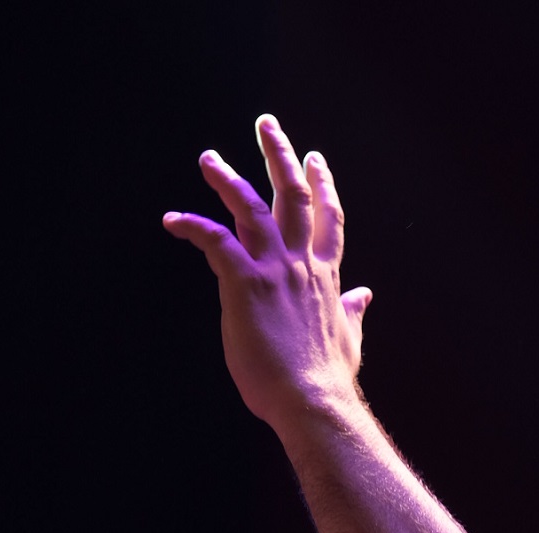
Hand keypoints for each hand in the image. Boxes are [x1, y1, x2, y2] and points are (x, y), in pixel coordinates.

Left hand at [163, 114, 371, 430]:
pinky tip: (173, 220)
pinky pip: (214, 241)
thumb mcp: (348, 339)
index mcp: (326, 277)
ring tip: (209, 159)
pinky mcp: (244, 284)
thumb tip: (365, 296)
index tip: (315, 159)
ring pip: (252, 207)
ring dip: (228, 178)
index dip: (322, 185)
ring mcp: (274, 270)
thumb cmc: (327, 381)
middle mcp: (302, 264)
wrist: (312, 401)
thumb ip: (352, 313)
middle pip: (293, 195)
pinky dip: (192, 226)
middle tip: (265, 125)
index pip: (327, 219)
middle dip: (279, 155)